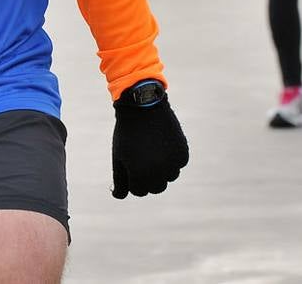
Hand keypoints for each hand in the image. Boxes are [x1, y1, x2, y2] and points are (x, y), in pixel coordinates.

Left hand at [111, 84, 188, 198]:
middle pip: (155, 188)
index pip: (138, 191)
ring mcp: (172, 163)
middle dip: (148, 177)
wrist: (143, 106)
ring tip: (152, 149)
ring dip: (162, 168)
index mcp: (139, 175)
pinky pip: (179, 164)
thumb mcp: (118, 156)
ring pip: (169, 177)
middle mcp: (158, 173)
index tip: (130, 161)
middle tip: (142, 157)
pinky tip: (163, 144)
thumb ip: (119, 180)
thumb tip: (118, 196)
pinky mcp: (183, 153)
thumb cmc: (127, 133)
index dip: (132, 177)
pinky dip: (172, 158)